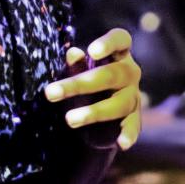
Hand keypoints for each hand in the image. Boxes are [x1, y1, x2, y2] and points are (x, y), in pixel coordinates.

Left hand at [43, 28, 141, 150]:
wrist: (100, 113)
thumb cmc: (87, 81)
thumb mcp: (80, 70)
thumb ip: (77, 64)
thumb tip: (72, 53)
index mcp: (119, 54)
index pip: (120, 40)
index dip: (108, 43)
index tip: (91, 52)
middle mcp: (130, 73)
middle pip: (111, 75)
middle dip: (80, 84)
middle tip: (50, 93)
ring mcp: (133, 96)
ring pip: (119, 103)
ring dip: (93, 112)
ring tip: (69, 119)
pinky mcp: (134, 119)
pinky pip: (133, 127)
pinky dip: (129, 135)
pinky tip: (122, 143)